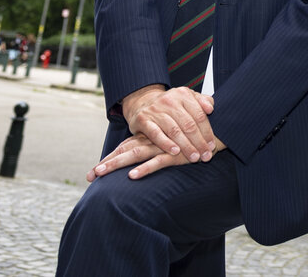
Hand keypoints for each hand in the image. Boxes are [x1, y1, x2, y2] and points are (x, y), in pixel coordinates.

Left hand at [86, 133, 229, 180]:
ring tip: (100, 173)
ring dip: (116, 164)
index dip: (110, 158)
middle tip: (89, 176)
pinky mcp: (175, 154)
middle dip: (107, 164)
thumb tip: (152, 154)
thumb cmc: (196, 137)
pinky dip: (145, 169)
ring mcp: (163, 147)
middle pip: (125, 151)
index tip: (93, 172)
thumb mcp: (177, 142)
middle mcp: (154, 141)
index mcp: (152, 138)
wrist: (218, 131)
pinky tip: (132, 176)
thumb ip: (165, 145)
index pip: (126, 147)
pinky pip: (157, 162)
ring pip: (135, 155)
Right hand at [120, 85, 216, 162]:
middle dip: (199, 142)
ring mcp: (155, 110)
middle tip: (206, 156)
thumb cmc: (170, 104)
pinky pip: (156, 134)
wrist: (142, 101)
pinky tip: (175, 152)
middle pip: (188, 124)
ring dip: (186, 146)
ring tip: (194, 157)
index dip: (207, 132)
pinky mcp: (143, 120)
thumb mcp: (187, 97)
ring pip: (174, 130)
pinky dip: (166, 144)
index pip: (199, 115)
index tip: (212, 146)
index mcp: (183, 94)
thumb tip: (211, 108)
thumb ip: (202, 101)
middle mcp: (169, 100)